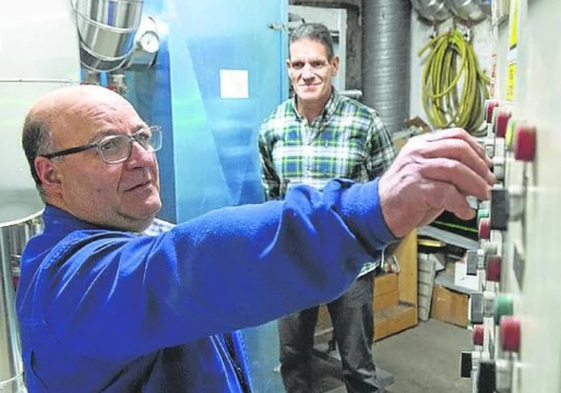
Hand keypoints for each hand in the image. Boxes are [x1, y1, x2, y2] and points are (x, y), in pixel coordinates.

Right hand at [378, 128, 494, 237]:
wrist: (378, 211)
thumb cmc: (404, 195)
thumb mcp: (428, 175)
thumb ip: (450, 171)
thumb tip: (480, 176)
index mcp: (421, 144)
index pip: (456, 135)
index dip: (478, 149)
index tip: (487, 165)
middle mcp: (418, 153)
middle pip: (459, 149)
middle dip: (480, 167)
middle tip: (489, 183)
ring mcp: (415, 169)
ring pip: (455, 169)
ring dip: (475, 185)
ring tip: (483, 196)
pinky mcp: (414, 188)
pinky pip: (446, 193)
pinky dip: (461, 204)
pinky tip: (464, 212)